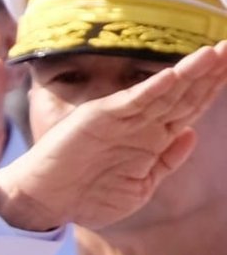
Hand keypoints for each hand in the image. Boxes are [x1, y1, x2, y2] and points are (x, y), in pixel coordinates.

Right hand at [0, 42, 226, 231]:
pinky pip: (132, 101)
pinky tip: (173, 75)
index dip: (213, 89)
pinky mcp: (100, 117)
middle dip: (211, 74)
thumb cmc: (88, 196)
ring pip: (165, 93)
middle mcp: (141, 124)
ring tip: (215, 53)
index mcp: (153, 140)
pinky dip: (153, 89)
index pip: (190, 108)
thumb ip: (167, 161)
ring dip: (191, 73)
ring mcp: (121, 118)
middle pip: (184, 94)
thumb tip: (191, 134)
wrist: (45, 201)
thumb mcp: (140, 187)